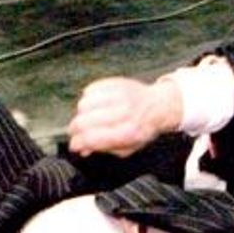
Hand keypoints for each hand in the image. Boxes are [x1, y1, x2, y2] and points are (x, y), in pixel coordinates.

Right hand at [66, 76, 181, 156]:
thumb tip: (82, 149)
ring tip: (87, 117)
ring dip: (80, 113)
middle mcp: (124, 113)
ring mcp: (120, 95)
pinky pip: (90, 90)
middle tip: (75, 132)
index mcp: (128, 133)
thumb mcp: (128, 148)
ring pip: (84, 104)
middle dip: (74, 129)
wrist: (158, 105)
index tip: (74, 145)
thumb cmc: (142, 129)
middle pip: (84, 121)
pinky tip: (94, 105)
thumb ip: (104, 149)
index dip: (77, 143)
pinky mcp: (116, 83)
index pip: (92, 139)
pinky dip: (87, 98)